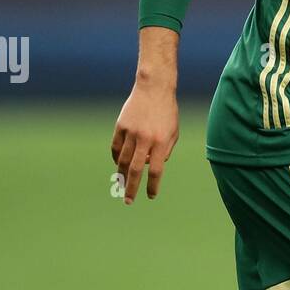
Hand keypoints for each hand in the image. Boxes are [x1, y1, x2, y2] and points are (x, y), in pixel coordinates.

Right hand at [111, 77, 178, 203]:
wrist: (154, 88)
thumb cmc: (167, 112)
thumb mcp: (173, 132)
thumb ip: (165, 151)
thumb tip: (152, 167)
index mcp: (161, 141)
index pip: (156, 170)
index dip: (153, 185)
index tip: (150, 196)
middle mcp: (145, 138)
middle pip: (136, 169)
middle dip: (132, 188)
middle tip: (128, 201)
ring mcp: (131, 132)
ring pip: (123, 160)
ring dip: (122, 175)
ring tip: (121, 185)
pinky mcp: (120, 125)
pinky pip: (116, 147)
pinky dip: (116, 158)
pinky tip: (119, 165)